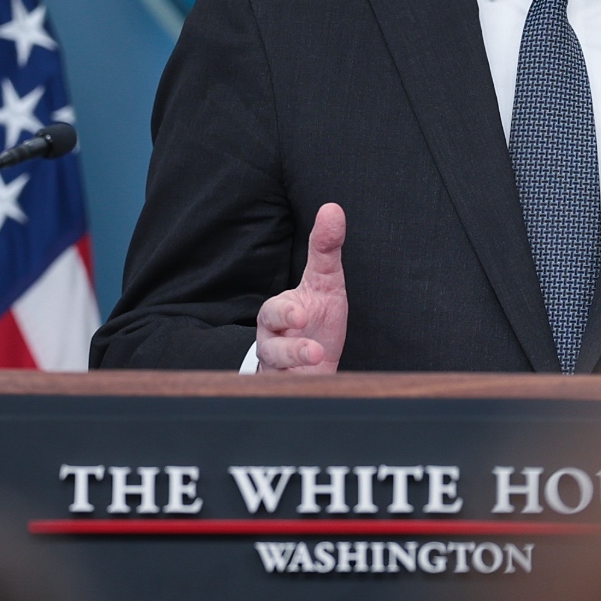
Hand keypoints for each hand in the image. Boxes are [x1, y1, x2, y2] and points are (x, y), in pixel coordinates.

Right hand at [254, 203, 348, 372]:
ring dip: (297, 367)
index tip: (302, 314)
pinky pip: (286, 392)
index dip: (286, 313)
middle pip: (269, 348)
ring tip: (317, 360)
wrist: (312, 363)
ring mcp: (280, 369)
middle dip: (288, 348)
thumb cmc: (316, 318)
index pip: (275, 312)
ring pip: (278, 373)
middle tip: (310, 348)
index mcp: (279, 315)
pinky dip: (298, 389)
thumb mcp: (325, 282)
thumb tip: (331, 209)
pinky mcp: (288, 389)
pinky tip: (313, 386)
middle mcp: (273, 342)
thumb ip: (326, 249)